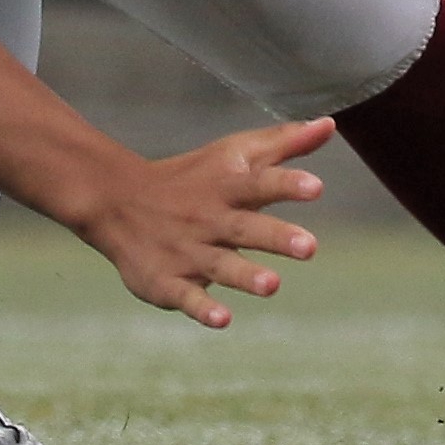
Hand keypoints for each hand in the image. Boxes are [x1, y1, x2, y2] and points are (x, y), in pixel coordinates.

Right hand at [58, 115, 328, 327]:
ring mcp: (187, 251)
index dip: (287, 185)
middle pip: (244, 228)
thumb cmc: (191, 178)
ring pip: (219, 265)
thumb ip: (283, 143)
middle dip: (276, 237)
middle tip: (309, 247)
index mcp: (226, 187)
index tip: (316, 186)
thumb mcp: (233, 155)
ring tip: (271, 285)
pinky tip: (222, 319)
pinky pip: (186, 296)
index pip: (260, 183)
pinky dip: (202, 308)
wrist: (114, 201)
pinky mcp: (167, 281)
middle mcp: (208, 219)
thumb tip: (330, 124)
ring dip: (245, 275)